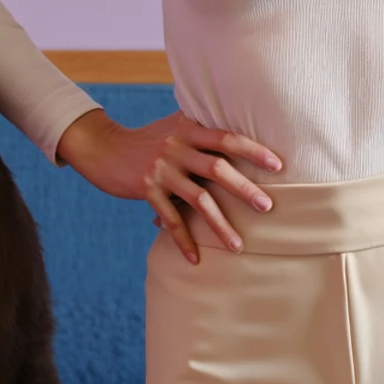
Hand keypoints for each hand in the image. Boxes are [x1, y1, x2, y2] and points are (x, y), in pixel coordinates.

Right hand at [56, 108, 281, 263]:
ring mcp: (161, 170)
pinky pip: (170, 219)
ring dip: (220, 224)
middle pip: (217, 169)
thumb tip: (239, 135)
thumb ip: (202, 131)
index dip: (253, 150)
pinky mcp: (146, 189)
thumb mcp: (175, 126)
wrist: (104, 147)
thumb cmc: (148, 139)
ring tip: (238, 246)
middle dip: (244, 190)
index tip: (278, 165)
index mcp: (188, 129)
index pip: (226, 138)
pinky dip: (183, 240)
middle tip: (267, 207)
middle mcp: (176, 147)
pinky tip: (195, 258)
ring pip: (198, 199)